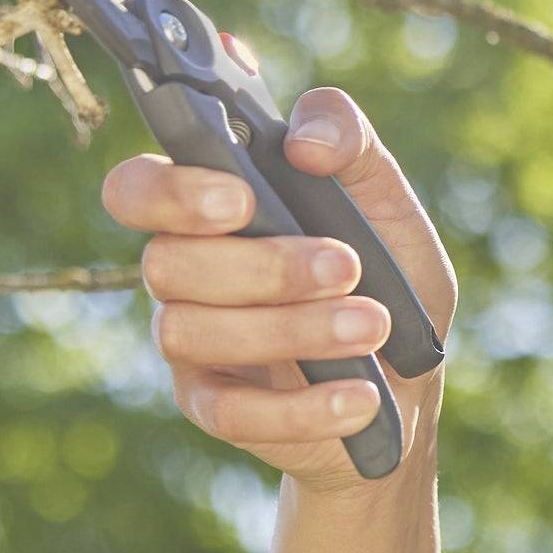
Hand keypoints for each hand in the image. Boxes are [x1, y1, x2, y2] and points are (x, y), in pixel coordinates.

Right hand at [100, 87, 459, 493]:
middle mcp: (185, 273)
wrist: (414, 377)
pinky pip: (230, 414)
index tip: (241, 200)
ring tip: (374, 325)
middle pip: (166, 264)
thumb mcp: (389, 200)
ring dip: (291, 329)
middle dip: (263, 266)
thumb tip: (303, 139)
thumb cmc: (389, 274)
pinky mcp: (217, 407)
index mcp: (210, 210)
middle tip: (347, 265)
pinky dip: (302, 407)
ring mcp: (194, 343)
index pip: (137, 189)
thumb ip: (350, 141)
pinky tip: (361, 396)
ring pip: (192, 333)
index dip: (168, 192)